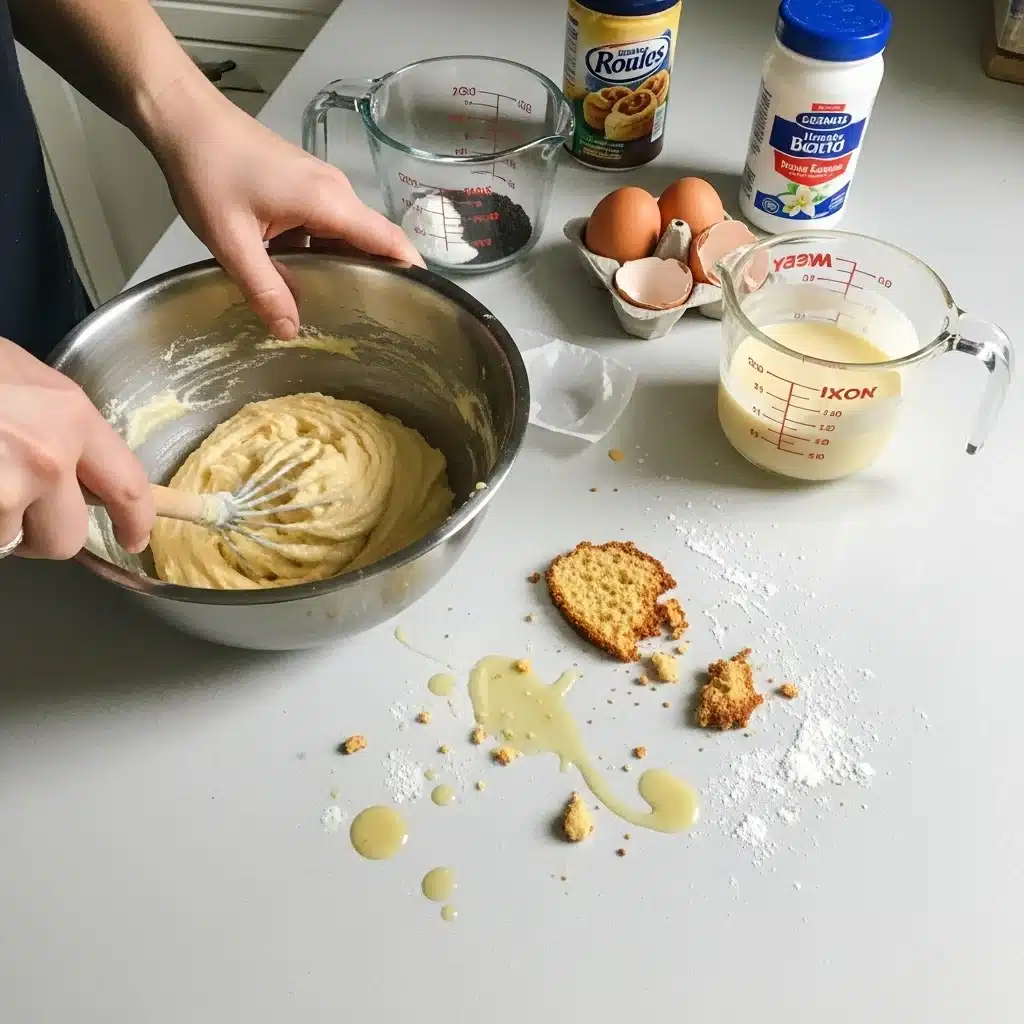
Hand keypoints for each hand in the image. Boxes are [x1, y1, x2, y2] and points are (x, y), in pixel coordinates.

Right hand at [0, 340, 153, 558]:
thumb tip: (82, 470)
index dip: (136, 520)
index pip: (127, 486)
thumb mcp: (26, 379)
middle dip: (43, 534)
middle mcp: (46, 458)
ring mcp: (3, 490)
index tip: (134, 537)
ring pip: (11, 542)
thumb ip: (64, 426)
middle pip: (67, 539)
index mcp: (70, 418)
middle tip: (18, 509)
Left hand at [151, 91, 423, 339]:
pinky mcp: (303, 187)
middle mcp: (334, 192)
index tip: (422, 305)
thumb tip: (290, 331)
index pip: (389, 241)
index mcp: (328, 201)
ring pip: (345, 237)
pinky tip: (299, 278)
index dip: (412, 272)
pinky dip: (319, 253)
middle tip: (371, 324)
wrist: (182, 117)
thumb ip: (264, 290)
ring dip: (341, 268)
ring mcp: (319, 187)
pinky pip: (325, 228)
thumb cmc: (206, 168)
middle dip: (374, 280)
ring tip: (334, 308)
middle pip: (372, 242)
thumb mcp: (231, 241)